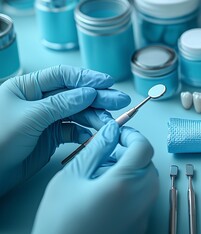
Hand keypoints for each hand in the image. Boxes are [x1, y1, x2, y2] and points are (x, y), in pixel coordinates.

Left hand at [0, 65, 130, 195]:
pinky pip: (74, 131)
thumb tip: (88, 93)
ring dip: (96, 118)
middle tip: (120, 101)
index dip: (87, 78)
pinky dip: (86, 133)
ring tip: (111, 124)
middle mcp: (39, 100)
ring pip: (78, 113)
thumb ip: (60, 104)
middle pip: (75, 94)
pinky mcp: (51, 136)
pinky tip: (95, 137)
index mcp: (28, 87)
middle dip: (98, 98)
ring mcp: (47, 119)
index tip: (107, 82)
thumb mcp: (29, 117)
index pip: (62, 76)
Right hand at [30, 121, 158, 233]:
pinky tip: (106, 195)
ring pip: (147, 181)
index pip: (143, 147)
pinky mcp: (140, 226)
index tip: (118, 134)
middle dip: (129, 154)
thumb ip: (95, 149)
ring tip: (101, 177)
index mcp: (125, 183)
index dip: (131, 135)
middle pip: (147, 163)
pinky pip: (144, 198)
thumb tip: (110, 131)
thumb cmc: (60, 224)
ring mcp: (143, 215)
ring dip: (130, 171)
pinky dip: (131, 189)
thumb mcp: (71, 177)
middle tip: (105, 156)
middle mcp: (142, 198)